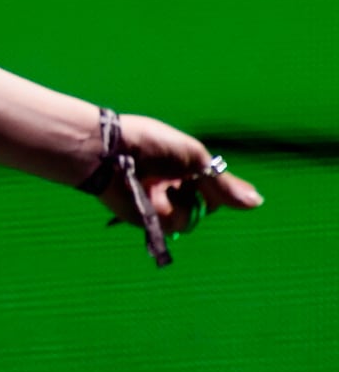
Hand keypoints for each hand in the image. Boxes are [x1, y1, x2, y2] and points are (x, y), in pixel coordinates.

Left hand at [93, 112, 265, 236]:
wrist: (111, 153)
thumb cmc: (151, 145)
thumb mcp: (196, 159)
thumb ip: (224, 184)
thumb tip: (258, 202)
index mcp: (184, 167)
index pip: (215, 188)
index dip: (220, 189)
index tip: (212, 180)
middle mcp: (174, 186)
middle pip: (206, 206)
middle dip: (202, 197)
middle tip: (186, 181)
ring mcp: (161, 203)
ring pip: (192, 219)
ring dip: (184, 204)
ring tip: (165, 187)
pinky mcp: (147, 218)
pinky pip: (172, 226)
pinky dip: (168, 213)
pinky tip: (155, 198)